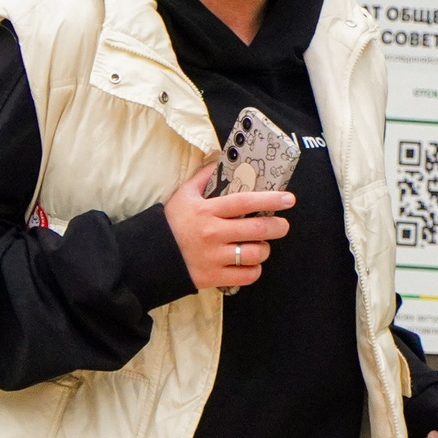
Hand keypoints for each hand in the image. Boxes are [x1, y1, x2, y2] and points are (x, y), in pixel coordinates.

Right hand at [164, 162, 293, 289]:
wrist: (149, 256)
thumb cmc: (170, 223)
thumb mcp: (184, 195)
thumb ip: (203, 178)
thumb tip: (220, 159)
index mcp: (207, 210)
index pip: (245, 201)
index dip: (270, 199)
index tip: (288, 199)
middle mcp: (212, 233)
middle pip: (257, 228)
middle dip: (277, 227)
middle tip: (282, 226)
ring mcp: (214, 257)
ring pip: (255, 254)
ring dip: (264, 249)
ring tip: (261, 246)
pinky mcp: (213, 277)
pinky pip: (247, 275)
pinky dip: (254, 270)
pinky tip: (251, 264)